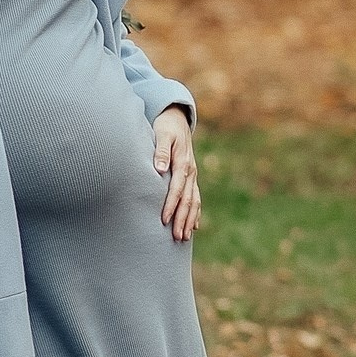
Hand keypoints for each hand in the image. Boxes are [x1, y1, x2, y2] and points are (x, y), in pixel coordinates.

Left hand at [153, 107, 200, 242]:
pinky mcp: (191, 177)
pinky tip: (194, 226)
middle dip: (182, 219)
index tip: (165, 220)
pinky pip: (196, 198)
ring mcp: (193, 175)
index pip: (177, 189)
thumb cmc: (166, 128)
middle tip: (177, 237)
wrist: (177, 120)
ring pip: (194, 201)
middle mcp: (190, 171)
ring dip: (189, 220)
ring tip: (185, 237)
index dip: (171, 205)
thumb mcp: (162, 134)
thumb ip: (160, 151)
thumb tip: (159, 169)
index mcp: (183, 162)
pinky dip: (196, 213)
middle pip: (188, 200)